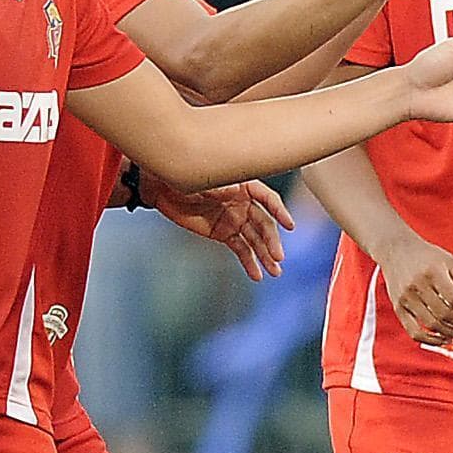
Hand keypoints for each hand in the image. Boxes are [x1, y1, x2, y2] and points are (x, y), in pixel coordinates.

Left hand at [145, 175, 294, 280]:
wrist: (163, 189)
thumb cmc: (185, 177)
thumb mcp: (203, 181)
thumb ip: (220, 187)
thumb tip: (235, 190)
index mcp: (244, 187)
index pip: (268, 200)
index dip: (280, 212)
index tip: (289, 226)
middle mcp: (243, 204)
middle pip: (264, 225)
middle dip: (272, 242)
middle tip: (278, 258)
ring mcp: (235, 220)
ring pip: (255, 240)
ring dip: (265, 256)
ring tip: (275, 272)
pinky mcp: (224, 234)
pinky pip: (240, 249)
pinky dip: (249, 262)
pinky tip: (256, 275)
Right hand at [378, 235, 452, 345]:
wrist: (396, 250)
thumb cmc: (428, 257)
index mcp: (433, 272)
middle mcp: (417, 286)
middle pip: (445, 314)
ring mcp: (406, 299)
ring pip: (432, 325)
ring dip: (452, 333)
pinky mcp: (398, 308)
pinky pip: (414, 332)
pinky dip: (431, 340)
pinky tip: (445, 339)